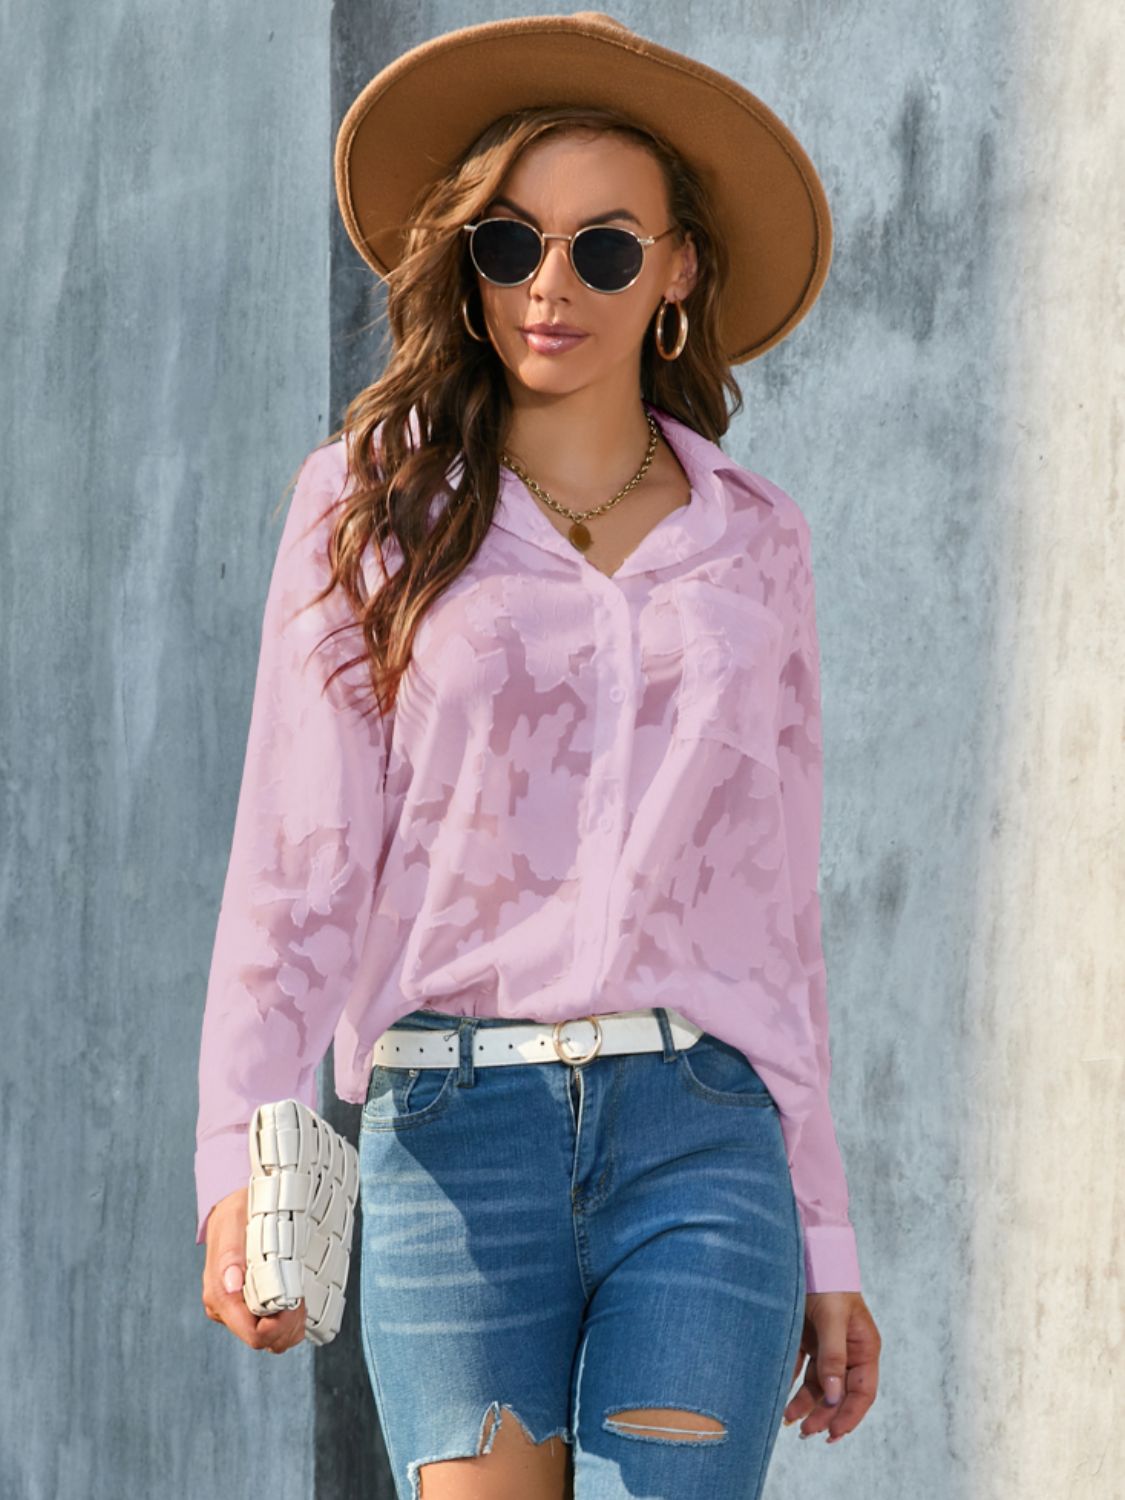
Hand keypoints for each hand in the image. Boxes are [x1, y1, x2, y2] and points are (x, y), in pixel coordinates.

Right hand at [200, 1186, 306, 1352]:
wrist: (237, 1208)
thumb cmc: (239, 1211)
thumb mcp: (234, 1221)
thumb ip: (231, 1255)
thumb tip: (232, 1286)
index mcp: (220, 1295)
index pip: (254, 1334)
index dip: (281, 1326)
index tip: (298, 1301)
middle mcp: (226, 1309)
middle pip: (265, 1340)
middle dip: (289, 1325)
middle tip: (303, 1298)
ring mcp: (237, 1311)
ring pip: (272, 1341)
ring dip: (292, 1325)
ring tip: (301, 1298)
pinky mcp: (249, 1309)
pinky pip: (274, 1331)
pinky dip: (290, 1322)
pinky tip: (297, 1300)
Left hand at [783, 1291, 880, 1442]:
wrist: (807, 1254)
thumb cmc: (827, 1282)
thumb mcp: (833, 1318)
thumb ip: (834, 1357)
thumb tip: (834, 1399)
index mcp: (864, 1348)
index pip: (862, 1392)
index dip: (849, 1415)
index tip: (833, 1433)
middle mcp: (848, 1351)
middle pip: (839, 1393)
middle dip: (824, 1415)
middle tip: (806, 1432)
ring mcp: (827, 1346)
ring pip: (819, 1385)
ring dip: (805, 1404)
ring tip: (788, 1420)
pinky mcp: (808, 1339)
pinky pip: (801, 1368)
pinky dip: (791, 1384)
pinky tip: (779, 1396)